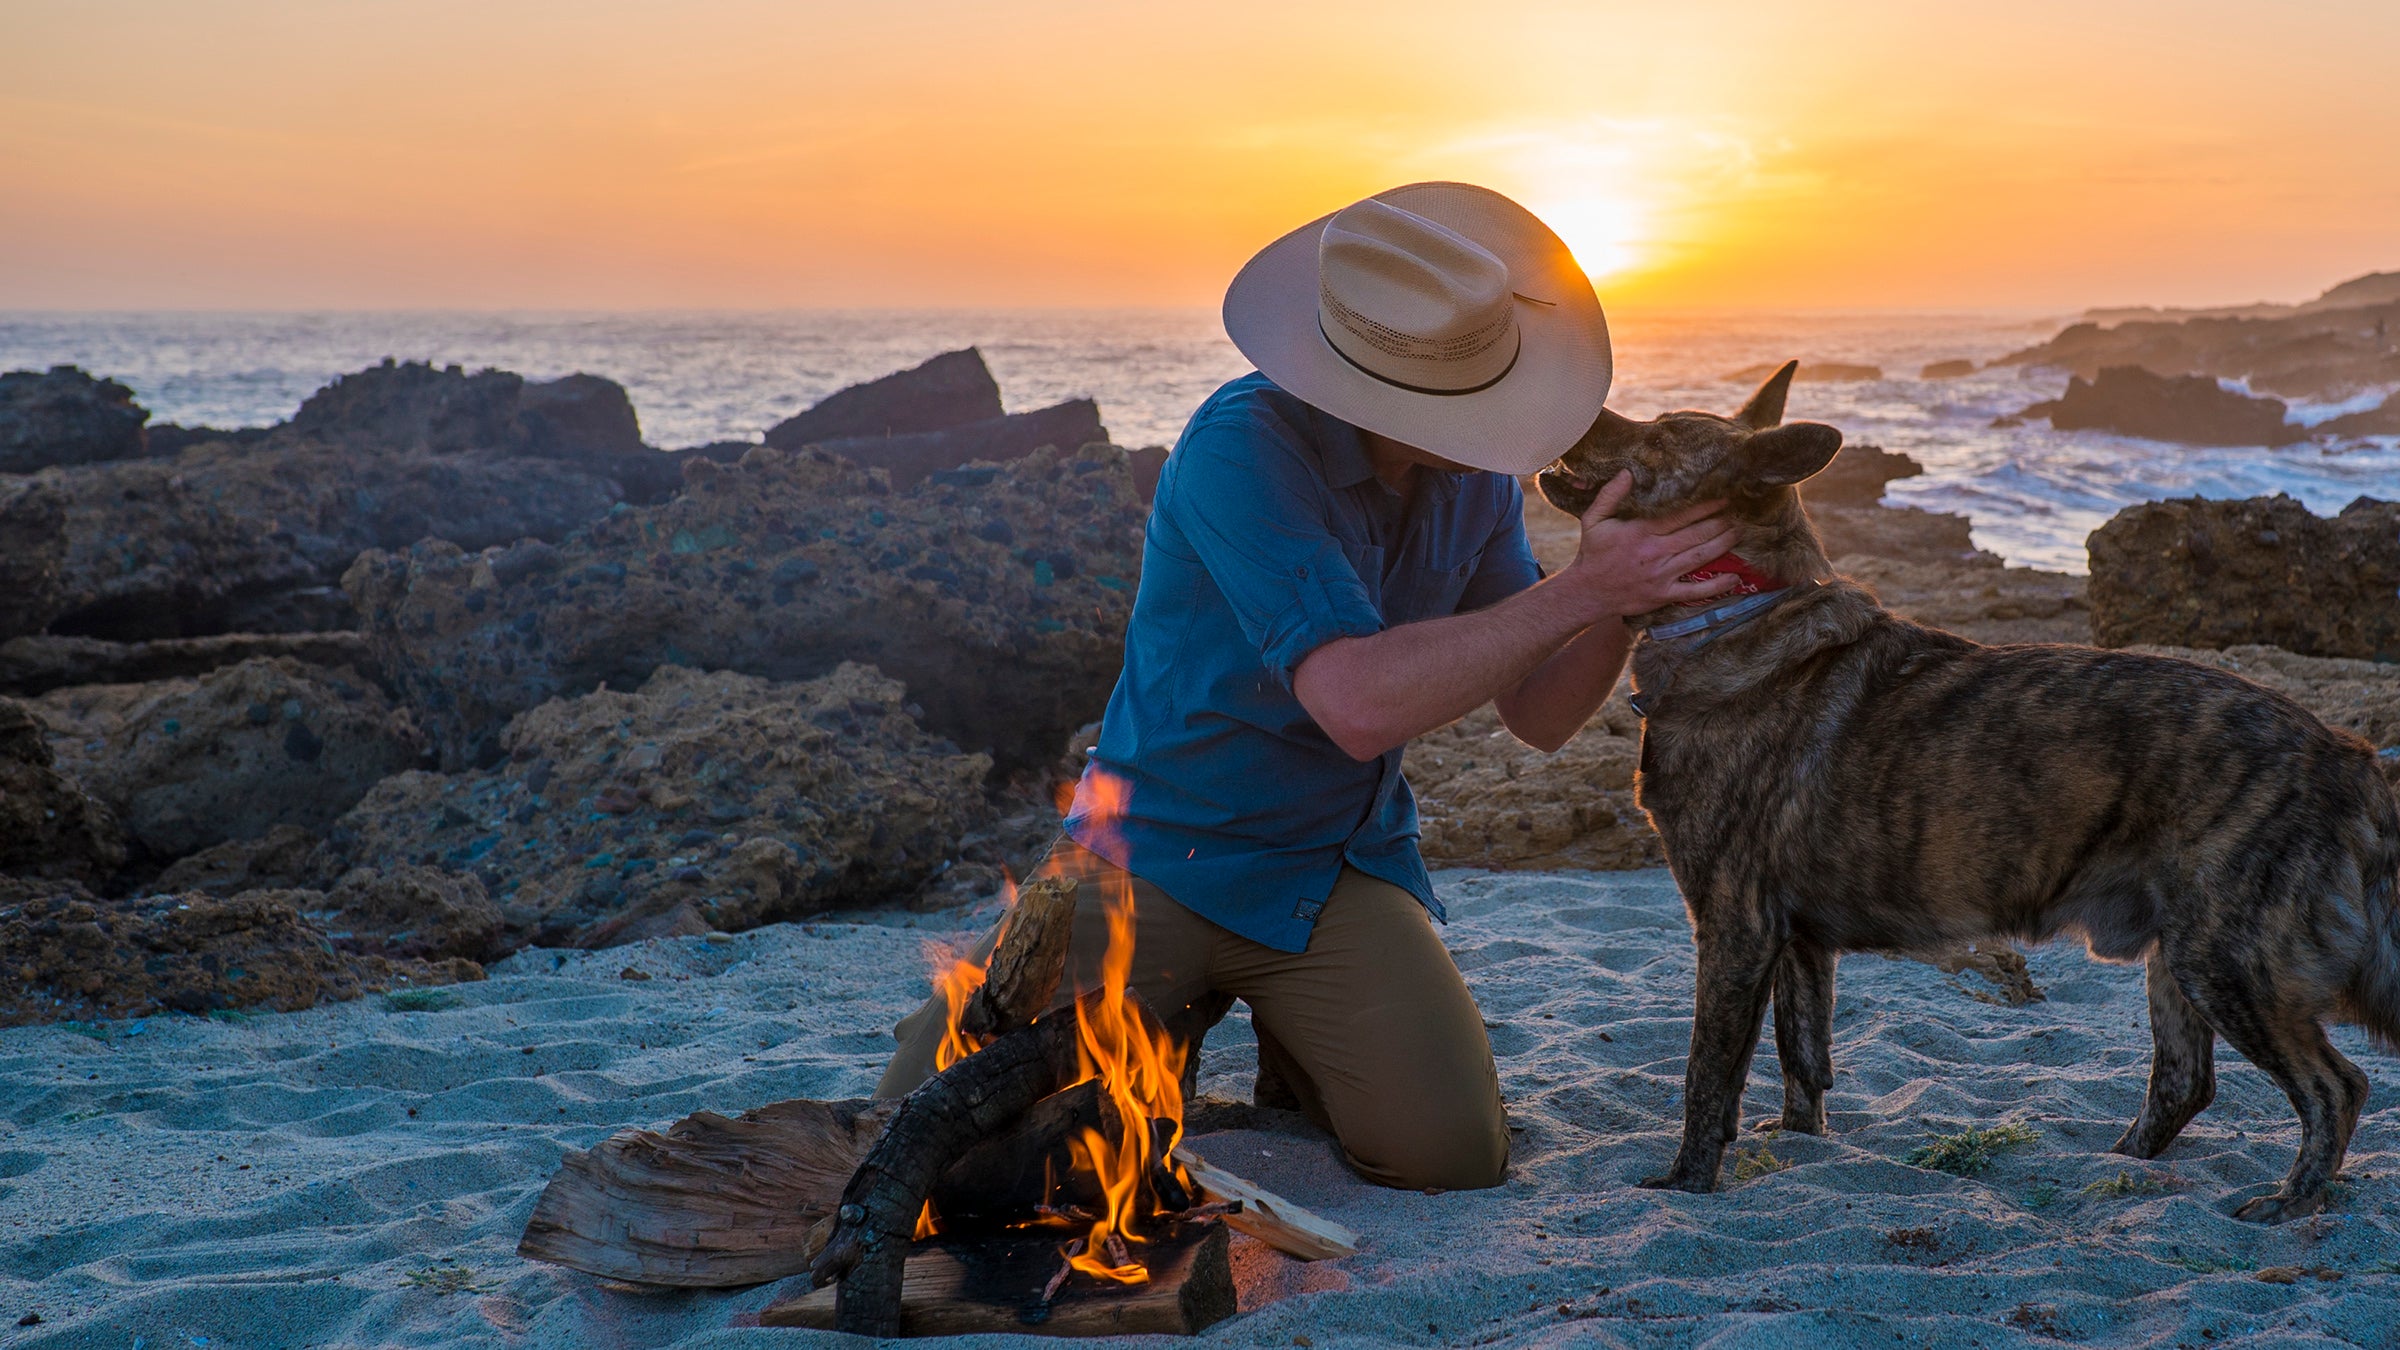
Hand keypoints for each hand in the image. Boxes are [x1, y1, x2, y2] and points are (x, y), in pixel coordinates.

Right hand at [1556, 471, 1741, 621]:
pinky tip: (1734, 578)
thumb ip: (1610, 495)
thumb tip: (1628, 472)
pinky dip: (1717, 586)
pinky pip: (1695, 592)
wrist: (1587, 592)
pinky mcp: (1664, 594)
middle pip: (1697, 534)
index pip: (1680, 516)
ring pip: (1700, 557)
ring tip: (1740, 532)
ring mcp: (1662, 575)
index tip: (1724, 497)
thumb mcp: (1593, 519)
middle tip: (1739, 513)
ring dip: (1723, 544)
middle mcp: (1655, 553)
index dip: (1705, 506)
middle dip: (1721, 522)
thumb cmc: (1592, 553)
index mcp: (1641, 532)